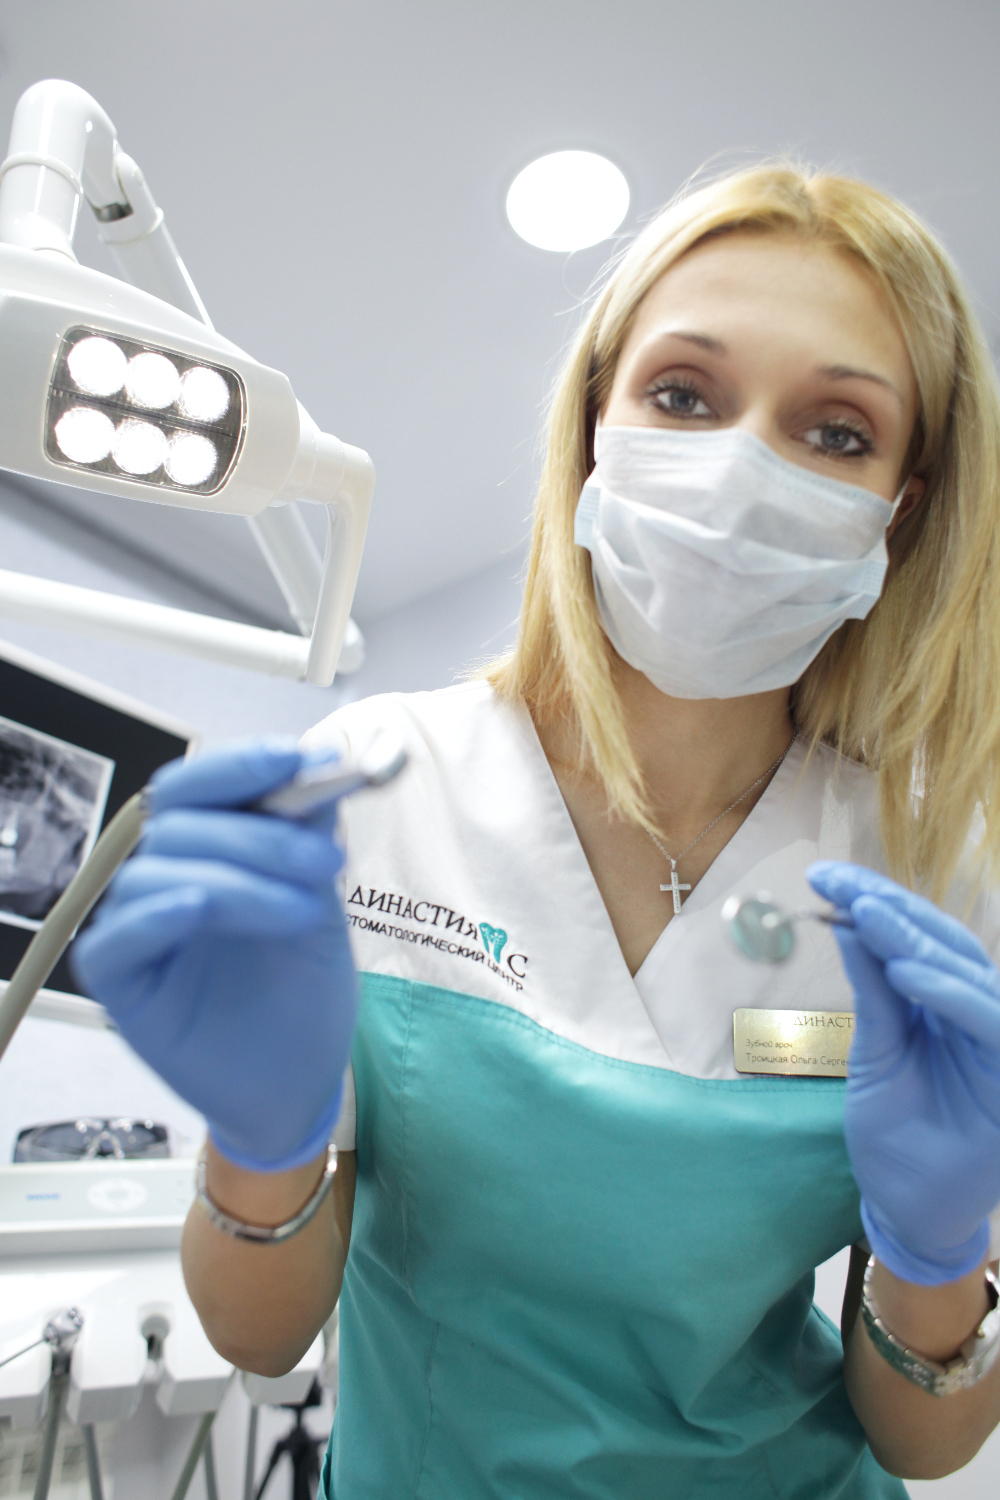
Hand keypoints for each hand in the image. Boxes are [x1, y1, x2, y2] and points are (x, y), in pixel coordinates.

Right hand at [71, 738, 356, 1173]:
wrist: (299, 1081)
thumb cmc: (301, 991)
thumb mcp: (320, 902)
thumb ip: (310, 838)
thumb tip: (319, 767)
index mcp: (206, 849)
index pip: (199, 785)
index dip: (242, 765)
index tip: (298, 759)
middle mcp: (163, 877)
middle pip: (179, 820)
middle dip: (259, 832)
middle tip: (325, 861)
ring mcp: (137, 927)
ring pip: (159, 870)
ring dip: (240, 881)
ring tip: (306, 913)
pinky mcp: (120, 981)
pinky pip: (117, 937)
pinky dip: (158, 915)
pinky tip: (197, 909)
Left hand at [807, 861, 999, 1284]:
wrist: (909, 1207)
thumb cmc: (895, 1132)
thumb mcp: (875, 1050)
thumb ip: (873, 990)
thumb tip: (848, 920)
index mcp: (945, 1002)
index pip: (918, 936)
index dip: (876, 901)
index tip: (823, 877)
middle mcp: (976, 1012)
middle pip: (944, 942)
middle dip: (890, 907)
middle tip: (839, 884)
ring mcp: (996, 1041)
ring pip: (969, 972)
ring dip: (916, 939)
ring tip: (867, 915)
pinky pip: (988, 1022)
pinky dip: (951, 994)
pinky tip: (907, 972)